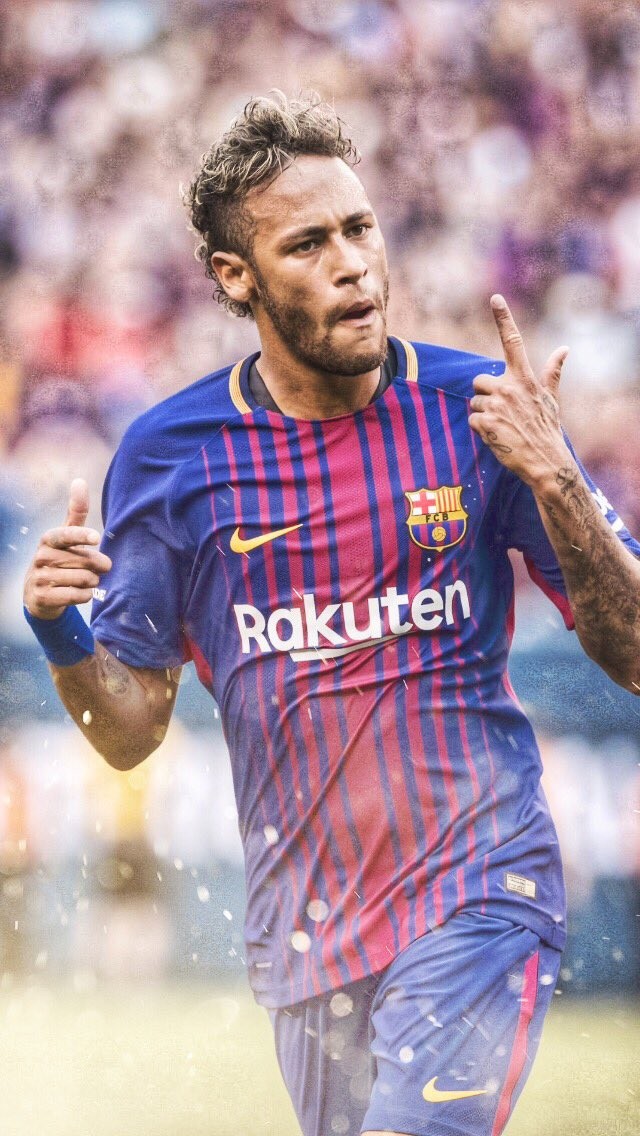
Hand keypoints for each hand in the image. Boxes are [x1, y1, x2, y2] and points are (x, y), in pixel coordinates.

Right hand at [23, 479, 112, 619]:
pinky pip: (77, 596)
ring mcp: (40, 577)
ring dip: (93, 582)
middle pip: (85, 561)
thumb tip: (80, 480)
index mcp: (49, 539)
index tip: (96, 538)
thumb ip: (76, 511)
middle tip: (98, 568)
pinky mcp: (43, 597)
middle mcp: (42, 556)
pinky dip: (85, 596)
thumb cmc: (59, 558)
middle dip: (98, 566)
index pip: (67, 534)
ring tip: (87, 580)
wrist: (38, 593)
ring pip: (84, 579)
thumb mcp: (66, 536)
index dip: (82, 536)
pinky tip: (80, 593)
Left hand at [468, 295, 570, 485]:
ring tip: (503, 427)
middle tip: (502, 412)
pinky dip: (480, 430)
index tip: (495, 298)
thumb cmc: (547, 430)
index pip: (513, 342)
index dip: (503, 318)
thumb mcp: (551, 399)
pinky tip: (497, 436)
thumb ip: (552, 372)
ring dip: (484, 415)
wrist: (544, 462)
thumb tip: (564, 349)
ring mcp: (496, 405)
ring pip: (474, 403)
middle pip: (480, 380)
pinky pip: (472, 420)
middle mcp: (509, 387)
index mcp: (525, 378)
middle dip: (485, 395)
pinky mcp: (485, 422)